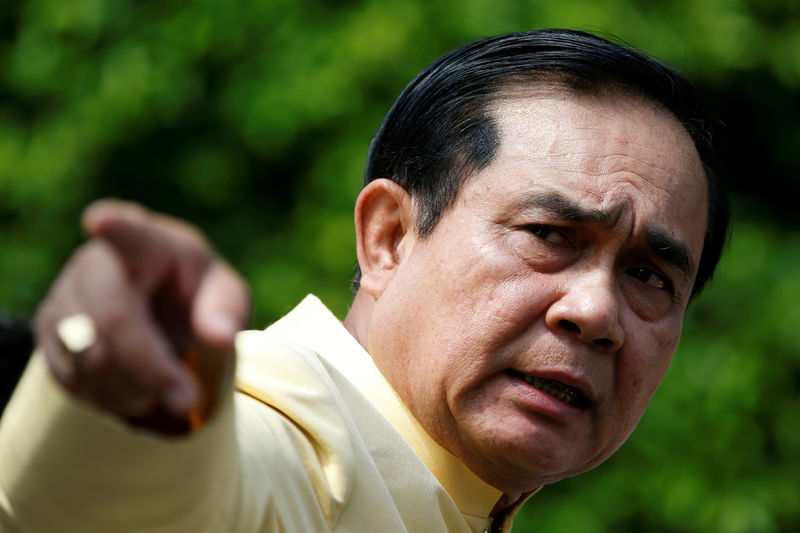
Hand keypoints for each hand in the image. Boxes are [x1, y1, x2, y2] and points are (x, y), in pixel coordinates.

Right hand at [34, 200, 249, 431]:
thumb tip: (220, 338)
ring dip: (136, 387)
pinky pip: (74, 379)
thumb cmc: (192, 293)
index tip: (100, 219)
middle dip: (152, 367)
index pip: (129, 234)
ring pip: (90, 358)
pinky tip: (137, 389)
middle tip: (189, 402)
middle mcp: (95, 264)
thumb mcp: (222, 295)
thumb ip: (225, 311)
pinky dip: (113, 398)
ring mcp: (63, 297)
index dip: (115, 226)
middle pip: (113, 320)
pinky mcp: (47, 334)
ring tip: (166, 385)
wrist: (152, 305)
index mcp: (147, 243)